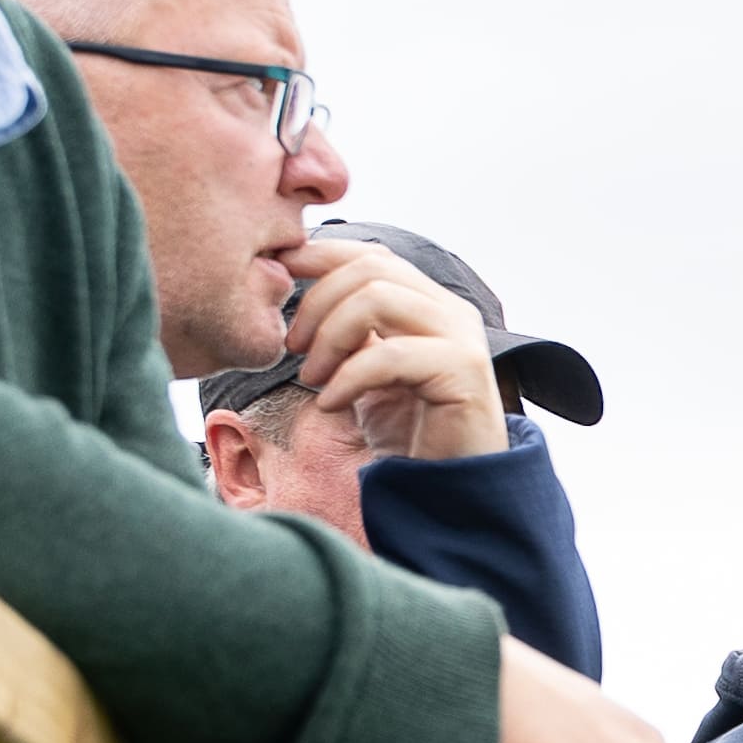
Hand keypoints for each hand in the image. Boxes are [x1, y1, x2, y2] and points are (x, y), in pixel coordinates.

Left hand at [282, 237, 507, 462]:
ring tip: (312, 378)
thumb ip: (351, 332)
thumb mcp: (369, 371)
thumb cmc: (410, 432)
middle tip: (292, 346)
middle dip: (317, 302)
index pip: (373, 257)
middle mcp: (450, 311)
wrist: (451, 487)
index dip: (322, 255)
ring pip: (377, 299)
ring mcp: (460, 337)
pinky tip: (331, 404)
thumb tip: (300, 298)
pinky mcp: (463, 371)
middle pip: (371, 269)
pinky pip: (390, 356)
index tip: (279, 270)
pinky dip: (348, 378)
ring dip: (329, 337)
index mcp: (429, 304)